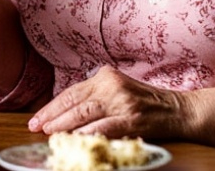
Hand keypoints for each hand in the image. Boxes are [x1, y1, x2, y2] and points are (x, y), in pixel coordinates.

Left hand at [28, 66, 181, 140]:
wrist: (178, 109)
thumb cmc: (145, 103)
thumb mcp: (118, 91)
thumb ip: (95, 97)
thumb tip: (66, 115)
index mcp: (104, 76)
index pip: (71, 92)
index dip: (52, 106)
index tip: (37, 118)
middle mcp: (110, 85)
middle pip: (74, 101)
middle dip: (52, 116)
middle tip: (36, 127)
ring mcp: (121, 101)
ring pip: (85, 113)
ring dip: (64, 125)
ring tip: (50, 133)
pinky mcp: (132, 117)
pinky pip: (105, 126)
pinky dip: (89, 133)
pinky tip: (77, 138)